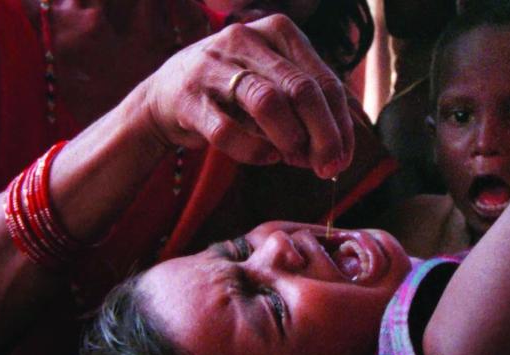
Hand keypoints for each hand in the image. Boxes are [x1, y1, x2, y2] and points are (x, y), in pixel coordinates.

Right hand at [142, 14, 353, 177]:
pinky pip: (228, 132)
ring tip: (293, 158)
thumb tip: (338, 152)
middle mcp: (246, 40)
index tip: (343, 158)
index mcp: (278, 32)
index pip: (325, 80)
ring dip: (289, 140)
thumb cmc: (234, 91)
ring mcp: (214, 65)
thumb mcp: (274, 82)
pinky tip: (265, 157)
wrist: (166, 95)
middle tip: (328, 168)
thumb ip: (308, 109)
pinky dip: (253, 151)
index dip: (340, 125)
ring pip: (268, 103)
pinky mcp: (189, 98)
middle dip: (323, 136)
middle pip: (301, 90)